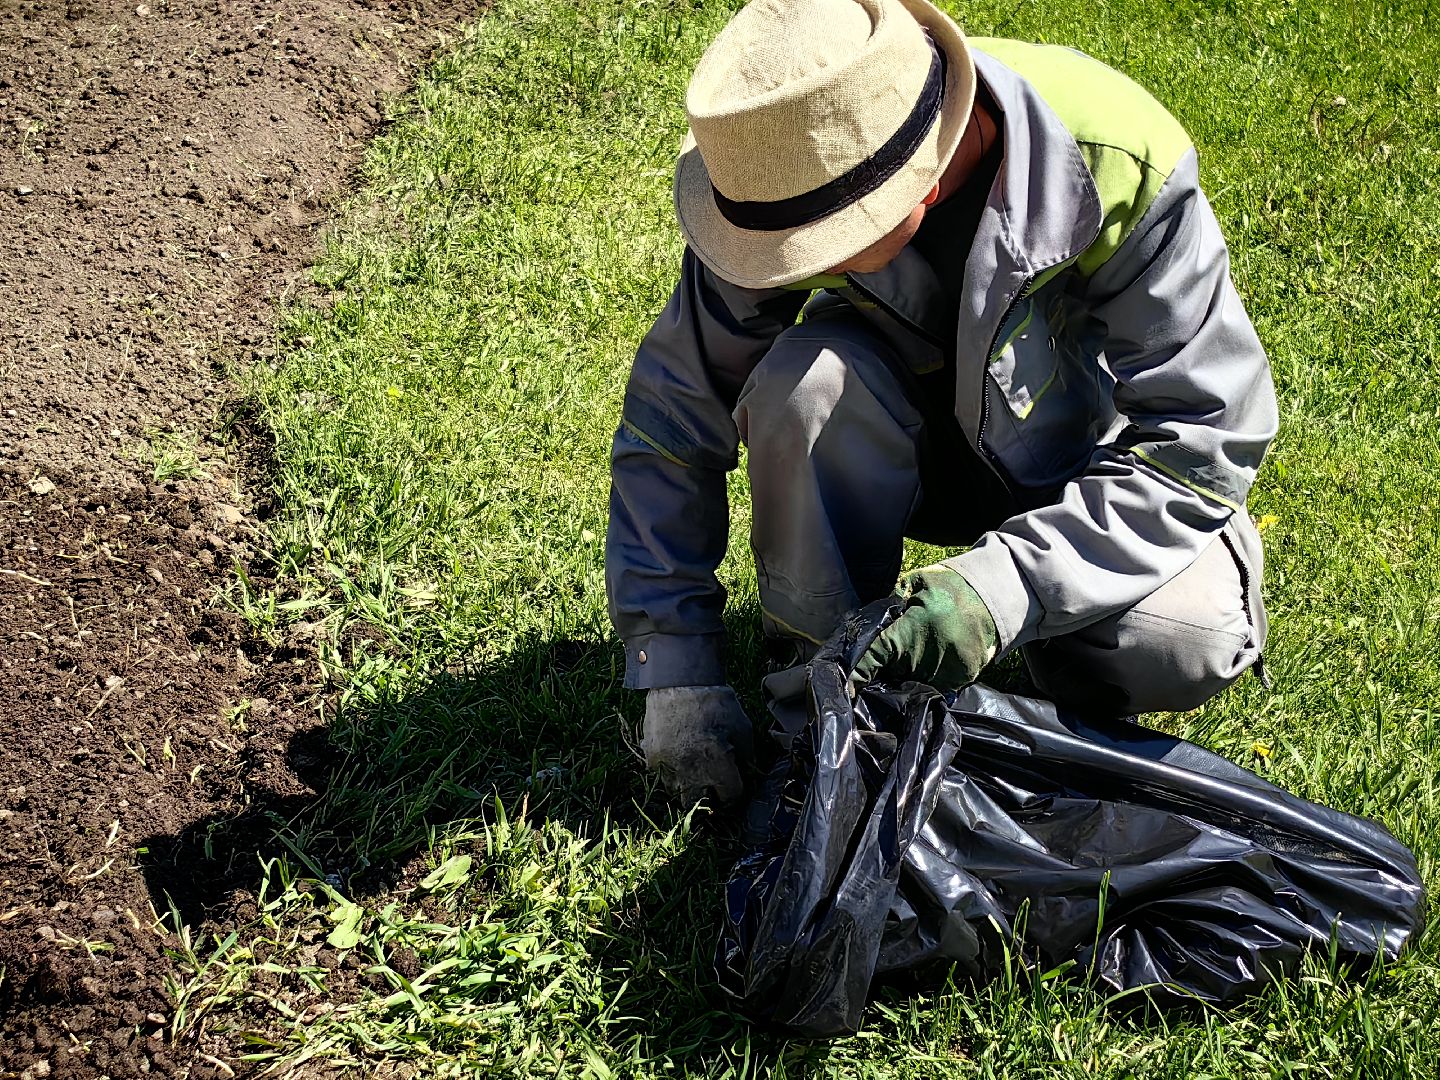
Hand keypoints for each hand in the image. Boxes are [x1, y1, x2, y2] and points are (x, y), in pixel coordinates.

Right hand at [641, 685, 753, 806]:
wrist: (679, 681)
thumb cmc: (715, 703)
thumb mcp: (742, 726)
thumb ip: (747, 755)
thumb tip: (747, 771)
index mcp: (718, 766)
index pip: (731, 796)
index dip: (736, 790)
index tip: (734, 783)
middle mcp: (692, 773)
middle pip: (699, 804)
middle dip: (709, 797)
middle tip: (713, 783)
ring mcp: (668, 767)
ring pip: (677, 792)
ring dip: (688, 786)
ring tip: (694, 770)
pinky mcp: (652, 758)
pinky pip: (661, 776)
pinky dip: (671, 772)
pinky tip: (678, 757)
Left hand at [850, 564, 997, 689]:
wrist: (996, 596)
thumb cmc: (952, 587)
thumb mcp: (918, 583)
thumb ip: (895, 598)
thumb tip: (875, 616)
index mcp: (911, 630)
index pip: (876, 655)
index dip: (860, 671)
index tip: (849, 684)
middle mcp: (926, 656)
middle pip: (894, 672)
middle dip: (888, 668)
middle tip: (889, 657)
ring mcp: (946, 670)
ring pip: (914, 682)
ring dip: (908, 674)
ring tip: (913, 658)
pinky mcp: (962, 678)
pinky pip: (938, 685)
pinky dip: (930, 677)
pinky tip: (932, 663)